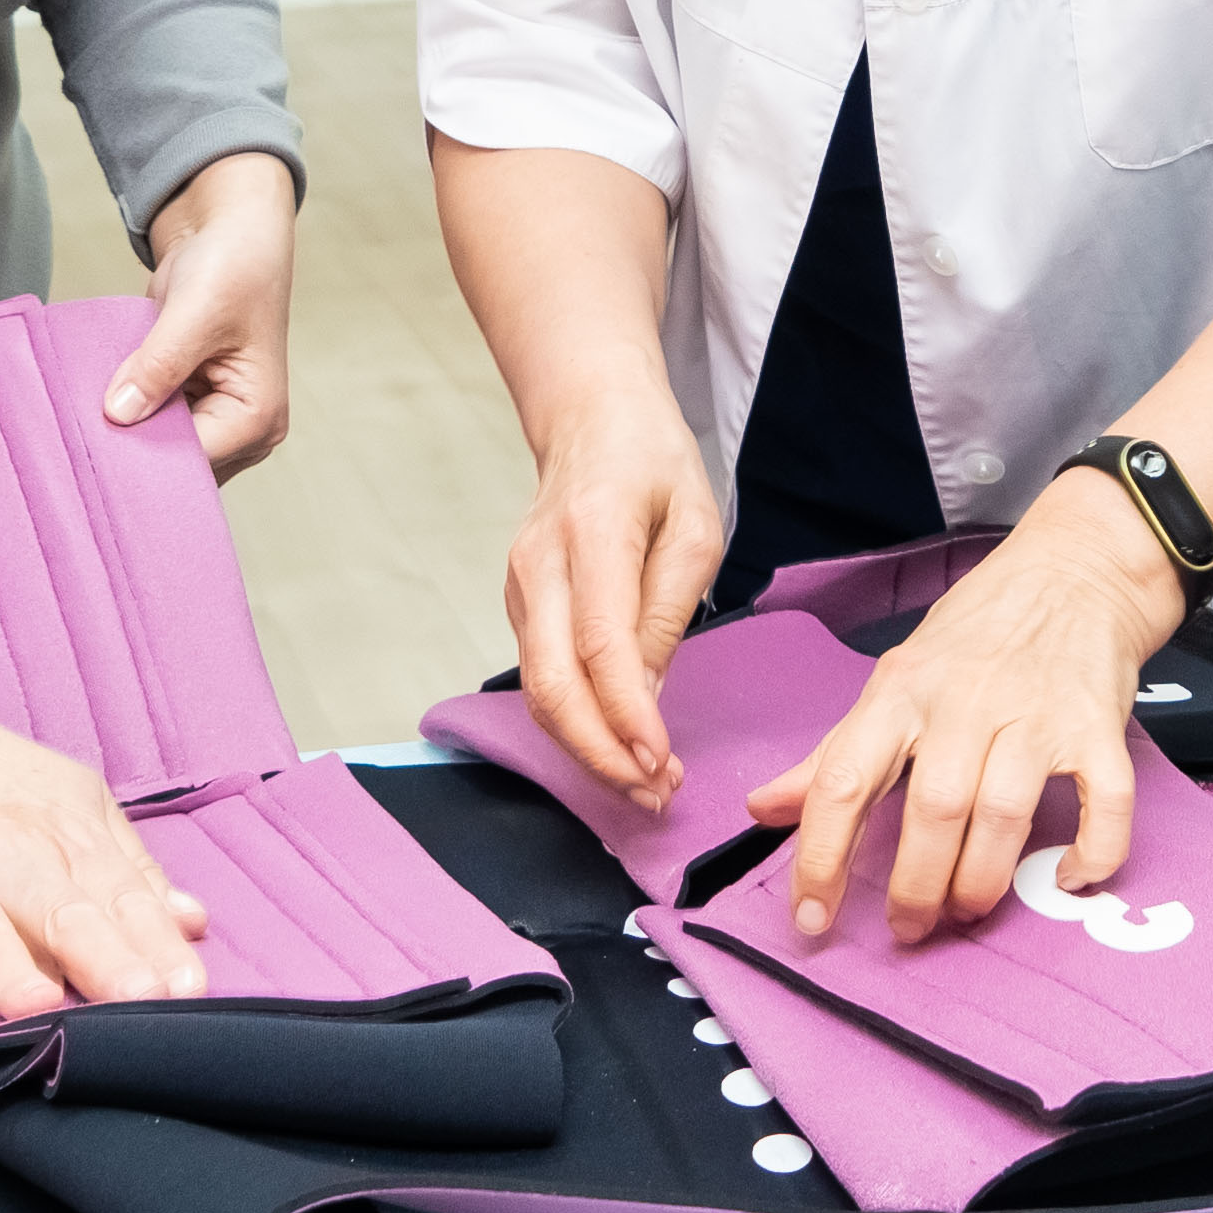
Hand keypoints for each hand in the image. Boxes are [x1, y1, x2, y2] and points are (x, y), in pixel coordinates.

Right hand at [0, 628, 209, 1030]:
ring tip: (38, 1008)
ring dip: (7, 970)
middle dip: (105, 960)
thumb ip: (131, 866)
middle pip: (63, 915)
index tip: (190, 987)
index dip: (155, 944)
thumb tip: (193, 923)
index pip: (122, 897)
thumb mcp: (73, 801)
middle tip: (141, 1002)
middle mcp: (7, 862)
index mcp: (65, 838)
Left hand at [107, 150, 295, 475]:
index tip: (95, 442)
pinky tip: (95, 400)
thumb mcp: (195, 312)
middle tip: (81, 431)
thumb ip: (158, 366)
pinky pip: (149, 421)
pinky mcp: (186, 399)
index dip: (144, 453)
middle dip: (133, 445)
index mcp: (258, 417)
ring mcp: (212, 416)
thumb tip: (118, 413)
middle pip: (175, 462)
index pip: (194, 461)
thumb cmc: (235, 263)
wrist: (230, 228)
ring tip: (84, 414)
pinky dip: (124, 411)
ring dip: (125, 429)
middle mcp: (241, 429)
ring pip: (157, 445)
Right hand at [503, 395, 722, 813]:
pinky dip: (574, 723)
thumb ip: (668, 608)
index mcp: (591, 533)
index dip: (626, 715)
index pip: (600, 644)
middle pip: (552, 685)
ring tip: (645, 786)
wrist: (589, 418)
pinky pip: (539, 677)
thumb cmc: (652, 463)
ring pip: (538, 692)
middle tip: (654, 795)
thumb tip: (644, 697)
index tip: (661, 763)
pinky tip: (616, 747)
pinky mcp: (517, 604)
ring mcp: (518, 587)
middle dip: (600, 755)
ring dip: (587, 750)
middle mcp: (539, 566)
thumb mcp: (695, 523)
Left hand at [746, 474, 1184, 945]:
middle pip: (931, 809)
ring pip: (1003, 813)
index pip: (844, 780)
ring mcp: (1036, 713)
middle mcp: (965, 701)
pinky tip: (1067, 877)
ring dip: (982, 880)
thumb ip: (836, 751)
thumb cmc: (977, 634)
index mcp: (901, 692)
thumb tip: (763, 809)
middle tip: (909, 928)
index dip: (820, 857)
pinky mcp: (1098, 726)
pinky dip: (1092, 852)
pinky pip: (1102, 802)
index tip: (812, 918)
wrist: (1074, 571)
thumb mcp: (895, 679)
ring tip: (969, 910)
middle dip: (914, 887)